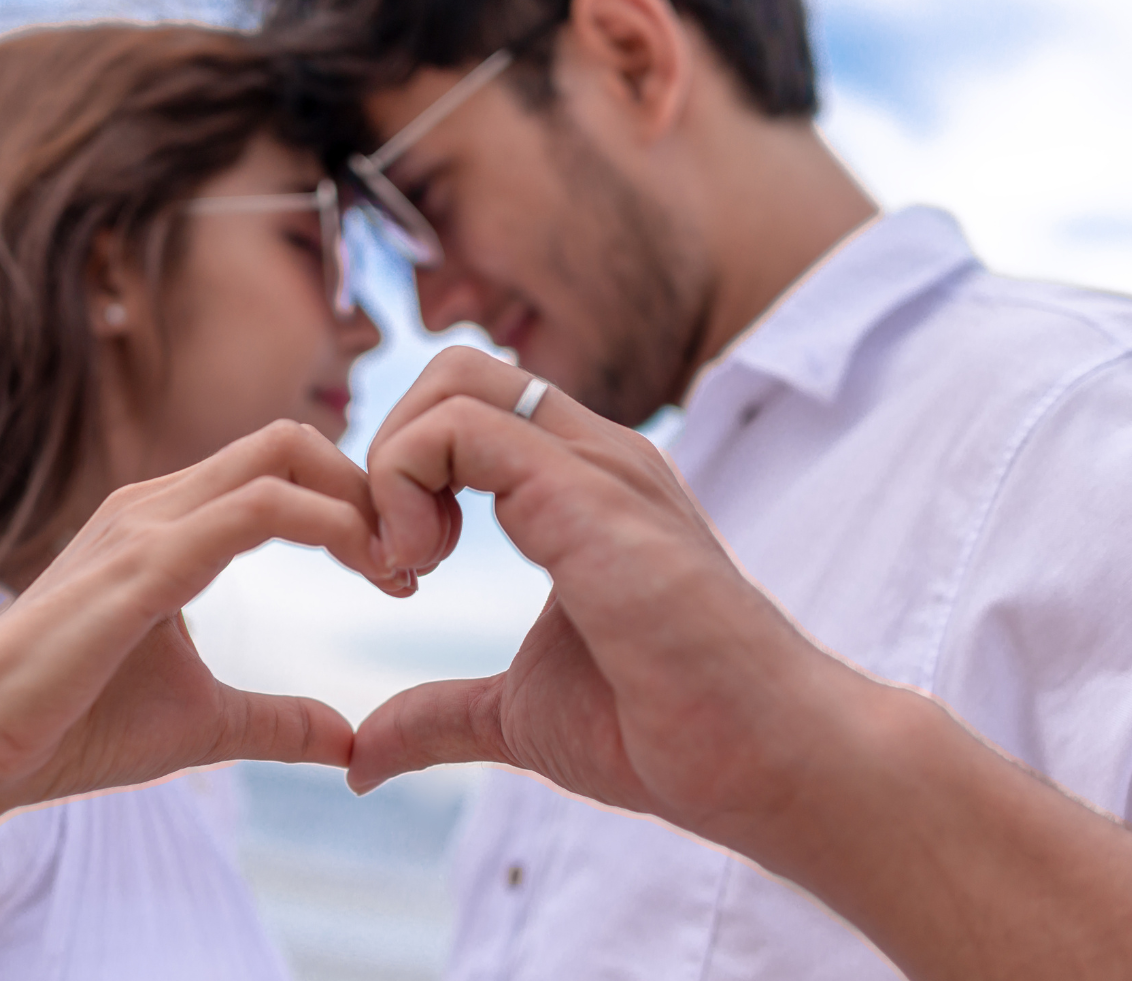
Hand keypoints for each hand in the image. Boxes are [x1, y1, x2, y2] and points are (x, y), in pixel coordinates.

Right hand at [0, 419, 410, 815]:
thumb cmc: (69, 728)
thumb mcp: (202, 722)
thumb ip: (276, 720)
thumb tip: (349, 739)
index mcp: (166, 524)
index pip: (283, 467)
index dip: (357, 503)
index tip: (404, 571)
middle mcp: (156, 504)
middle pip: (293, 442)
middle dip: (372, 486)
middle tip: (420, 561)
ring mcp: (146, 523)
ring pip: (283, 457)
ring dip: (364, 503)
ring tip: (405, 571)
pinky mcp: (142, 562)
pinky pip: (259, 509)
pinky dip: (332, 526)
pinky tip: (372, 571)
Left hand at [351, 348, 843, 841]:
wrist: (769, 761)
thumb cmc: (668, 733)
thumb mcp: (519, 716)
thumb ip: (441, 717)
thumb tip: (362, 760)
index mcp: (580, 487)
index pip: (466, 410)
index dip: (401, 475)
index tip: (398, 573)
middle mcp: (593, 456)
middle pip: (453, 370)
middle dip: (386, 450)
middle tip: (391, 557)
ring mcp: (597, 465)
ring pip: (452, 379)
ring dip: (390, 467)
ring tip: (407, 566)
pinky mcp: (588, 495)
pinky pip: (460, 428)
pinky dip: (403, 483)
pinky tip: (422, 570)